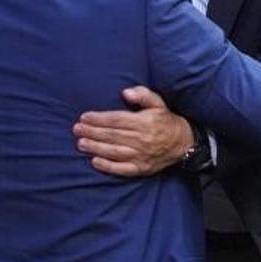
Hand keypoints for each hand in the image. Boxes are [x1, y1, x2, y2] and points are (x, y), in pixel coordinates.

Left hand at [73, 86, 193, 176]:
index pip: (117, 120)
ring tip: (81, 143)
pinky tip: (95, 161)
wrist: (183, 143)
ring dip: (95, 147)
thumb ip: (143, 94)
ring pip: (114, 151)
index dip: (99, 118)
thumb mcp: (158, 103)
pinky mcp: (141, 168)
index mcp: (144, 122)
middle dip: (92, 132)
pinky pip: (122, 168)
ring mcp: (141, 155)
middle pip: (112, 135)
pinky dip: (107, 166)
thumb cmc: (165, 121)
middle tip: (77, 129)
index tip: (84, 117)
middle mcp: (142, 139)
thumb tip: (125, 93)